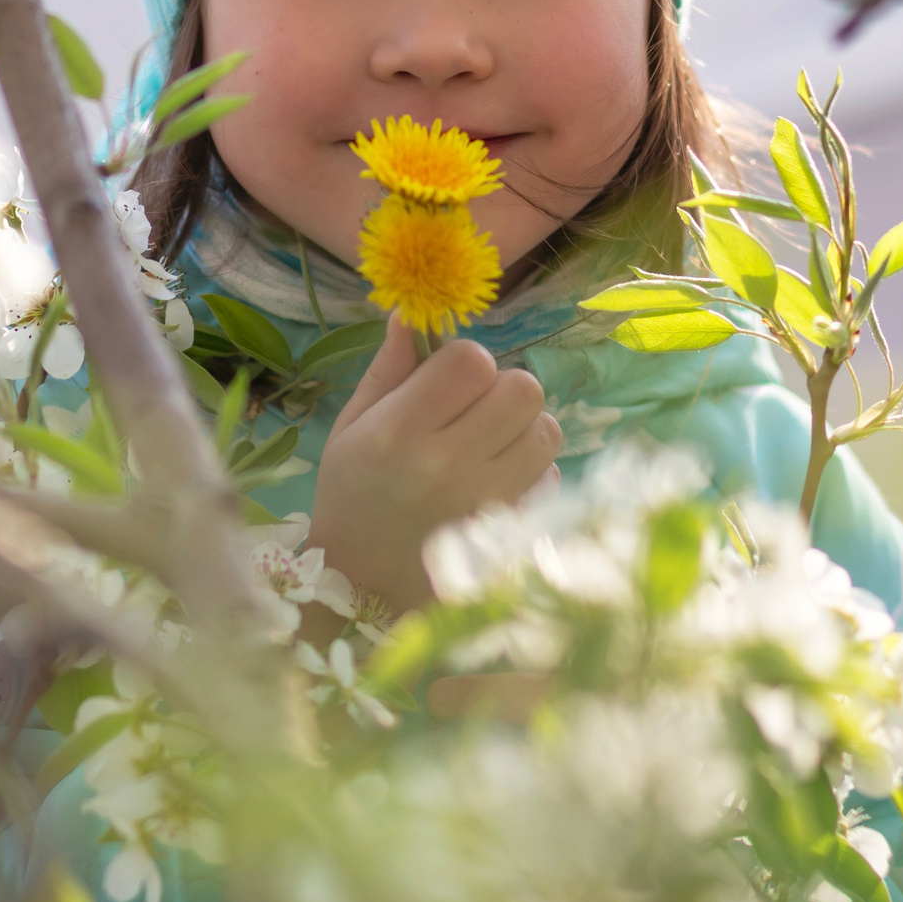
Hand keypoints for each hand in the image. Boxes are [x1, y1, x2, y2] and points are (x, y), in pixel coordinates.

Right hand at [306, 317, 562, 614]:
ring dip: (524, 429)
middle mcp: (449, 465)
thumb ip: (388, 370)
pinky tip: (497, 486)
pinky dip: (533, 475)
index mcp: (400, 432)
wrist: (359, 589)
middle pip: (523, 388)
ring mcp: (487, 503)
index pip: (471, 360)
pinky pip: (551, 478)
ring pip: (547, 431)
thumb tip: (410, 312)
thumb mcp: (351, 428)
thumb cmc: (351, 496)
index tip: (449, 383)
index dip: (466, 361)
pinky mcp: (511, 533)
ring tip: (491, 447)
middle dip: (503, 390)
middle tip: (476, 412)